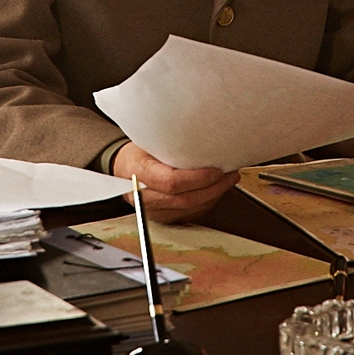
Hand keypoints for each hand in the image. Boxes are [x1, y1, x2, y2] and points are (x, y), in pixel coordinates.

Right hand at [110, 142, 237, 216]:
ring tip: (228, 180)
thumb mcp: (147, 140)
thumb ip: (169, 143)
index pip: (171, 182)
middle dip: (213, 188)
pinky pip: (190, 214)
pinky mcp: (164, 217)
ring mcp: (154, 211)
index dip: (197, 178)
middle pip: (185, 199)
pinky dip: (207, 202)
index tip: (216, 170)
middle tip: (230, 174)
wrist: (124, 170)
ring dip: (214, 196)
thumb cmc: (138, 153)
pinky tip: (215, 190)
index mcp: (139, 172)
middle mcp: (145, 196)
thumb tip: (202, 136)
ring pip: (191, 209)